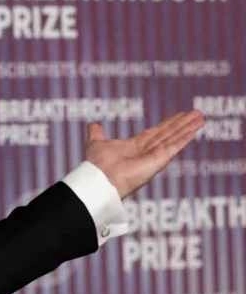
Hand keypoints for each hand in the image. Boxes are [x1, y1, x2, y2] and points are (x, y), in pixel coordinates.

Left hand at [84, 110, 204, 198]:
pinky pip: (174, 146)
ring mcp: (153, 157)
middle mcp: (145, 152)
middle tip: (196, 113)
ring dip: (187, 128)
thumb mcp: (96, 144)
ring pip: (173, 138)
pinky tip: (195, 129)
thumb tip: (93, 125)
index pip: (154, 133)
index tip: (178, 116)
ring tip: (200, 117)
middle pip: (167, 134)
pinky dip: (184, 138)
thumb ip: (96, 134)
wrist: (100, 179)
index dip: (167, 124)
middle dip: (181, 124)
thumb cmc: (96, 165)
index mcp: (133, 147)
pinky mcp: (158, 161)